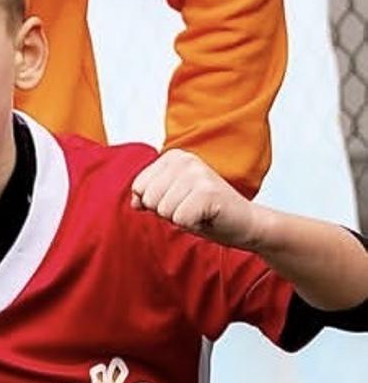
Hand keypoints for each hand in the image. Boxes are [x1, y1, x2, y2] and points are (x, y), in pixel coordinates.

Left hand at [130, 149, 263, 249]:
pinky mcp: (208, 191)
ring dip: (181, 219)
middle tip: (192, 208)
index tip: (181, 201)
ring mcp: (197, 173)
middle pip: (148, 199)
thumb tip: (135, 202)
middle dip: (168, 212)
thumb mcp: (171, 201)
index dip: (157, 203)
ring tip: (200, 212)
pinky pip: (179, 219)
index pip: (138, 187)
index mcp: (173, 157)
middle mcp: (184, 159)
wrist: (247, 223)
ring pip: (163, 210)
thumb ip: (148, 197)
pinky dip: (192, 225)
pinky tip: (208, 217)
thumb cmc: (207, 212)